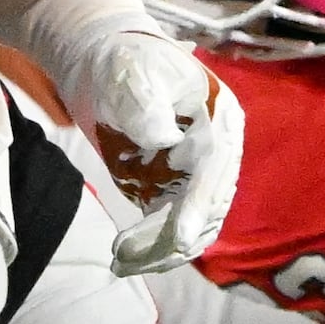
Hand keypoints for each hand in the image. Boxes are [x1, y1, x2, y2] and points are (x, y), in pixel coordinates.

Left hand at [62, 30, 241, 273]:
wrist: (105, 65)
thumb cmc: (123, 63)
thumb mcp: (132, 75)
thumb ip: (145, 104)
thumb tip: (162, 137)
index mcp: (219, 120)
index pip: (215, 170)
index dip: (198, 205)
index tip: (179, 237)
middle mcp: (216, 151)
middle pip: (208, 206)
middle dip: (172, 236)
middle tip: (127, 253)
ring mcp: (196, 173)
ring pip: (193, 225)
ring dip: (160, 249)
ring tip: (120, 260)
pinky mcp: (172, 187)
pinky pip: (171, 226)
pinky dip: (152, 246)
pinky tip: (122, 257)